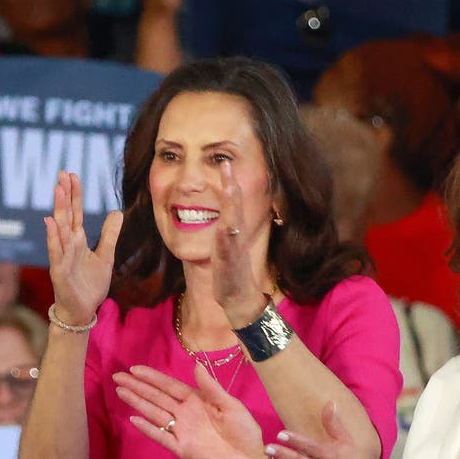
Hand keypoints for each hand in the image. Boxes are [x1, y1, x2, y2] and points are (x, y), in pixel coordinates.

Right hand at [43, 171, 122, 324]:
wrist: (83, 310)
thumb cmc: (90, 285)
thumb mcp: (105, 256)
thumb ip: (109, 235)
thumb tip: (117, 211)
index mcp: (77, 241)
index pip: (75, 213)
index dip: (75, 194)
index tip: (72, 175)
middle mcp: (67, 245)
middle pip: (66, 216)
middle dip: (65, 195)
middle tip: (62, 174)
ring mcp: (62, 257)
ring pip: (60, 229)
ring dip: (59, 209)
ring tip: (58, 190)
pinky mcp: (60, 271)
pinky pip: (56, 252)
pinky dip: (53, 238)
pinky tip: (50, 222)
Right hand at [117, 363, 267, 458]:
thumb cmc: (243, 430)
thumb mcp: (230, 405)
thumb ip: (211, 387)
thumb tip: (196, 365)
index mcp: (197, 401)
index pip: (169, 386)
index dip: (152, 377)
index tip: (134, 369)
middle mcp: (185, 413)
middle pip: (156, 397)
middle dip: (138, 386)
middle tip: (118, 376)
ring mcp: (181, 431)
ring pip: (154, 413)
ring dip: (138, 402)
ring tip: (121, 391)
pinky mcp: (181, 448)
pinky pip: (161, 436)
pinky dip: (147, 428)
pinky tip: (133, 419)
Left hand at [212, 161, 268, 325]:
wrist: (238, 298)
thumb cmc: (230, 271)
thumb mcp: (226, 244)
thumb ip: (224, 226)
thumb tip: (221, 211)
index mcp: (231, 229)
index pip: (231, 201)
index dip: (229, 181)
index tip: (224, 160)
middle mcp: (235, 235)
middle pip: (234, 206)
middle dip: (231, 185)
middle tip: (227, 163)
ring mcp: (233, 249)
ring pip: (233, 222)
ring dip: (231, 205)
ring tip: (228, 187)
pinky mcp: (229, 263)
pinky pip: (228, 248)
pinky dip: (227, 236)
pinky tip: (225, 227)